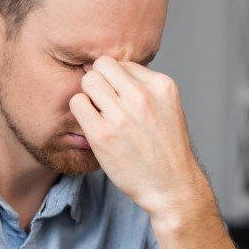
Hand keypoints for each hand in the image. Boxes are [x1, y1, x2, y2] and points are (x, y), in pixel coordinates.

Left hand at [70, 56, 211, 223]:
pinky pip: (77, 103)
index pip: (123, 63)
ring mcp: (121, 115)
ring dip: (88, 94)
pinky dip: (80, 110)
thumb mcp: (168, 107)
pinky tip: (91, 123)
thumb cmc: (167, 148)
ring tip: (98, 112)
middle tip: (102, 101)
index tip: (118, 96)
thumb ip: (146, 87)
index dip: (116, 78)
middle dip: (99, 80)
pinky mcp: (102, 134)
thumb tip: (115, 71)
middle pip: (102, 65)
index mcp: (161, 86)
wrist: (171, 186)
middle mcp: (142, 96)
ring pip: (88, 80)